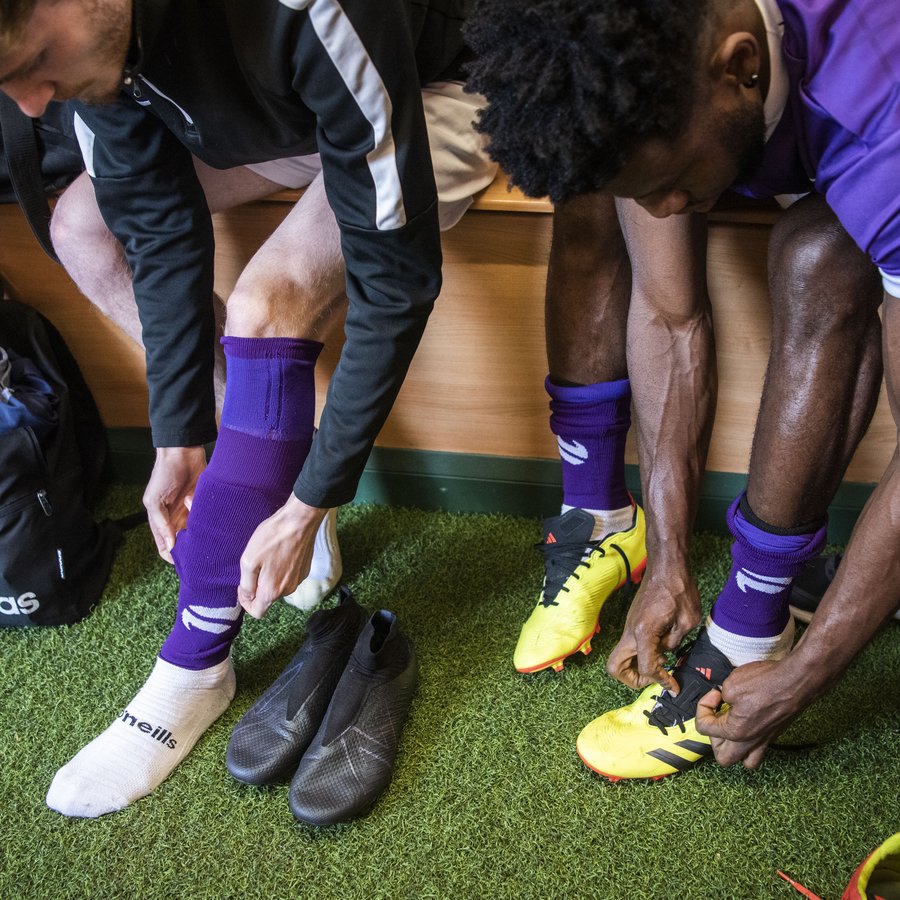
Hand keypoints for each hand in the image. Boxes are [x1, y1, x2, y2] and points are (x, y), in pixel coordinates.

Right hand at [143, 446, 206, 562]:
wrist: (183, 452)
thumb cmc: (164, 474)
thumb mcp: (155, 499)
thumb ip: (161, 523)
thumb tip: (170, 545)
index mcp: (161, 521)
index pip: (165, 546)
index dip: (172, 556)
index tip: (183, 563)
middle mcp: (176, 519)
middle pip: (183, 543)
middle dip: (191, 549)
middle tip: (202, 555)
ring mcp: (191, 512)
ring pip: (197, 533)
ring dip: (202, 536)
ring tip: (210, 540)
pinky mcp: (203, 505)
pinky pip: (208, 520)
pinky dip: (211, 524)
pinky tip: (216, 526)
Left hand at [238, 493, 325, 618]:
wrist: (300, 521)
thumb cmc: (272, 538)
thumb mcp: (249, 560)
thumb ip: (246, 584)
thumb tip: (248, 595)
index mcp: (272, 591)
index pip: (257, 612)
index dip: (246, 602)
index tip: (243, 585)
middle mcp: (288, 590)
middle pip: (268, 598)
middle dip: (258, 587)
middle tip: (254, 566)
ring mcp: (298, 580)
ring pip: (279, 587)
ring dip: (270, 577)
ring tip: (267, 557)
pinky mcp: (305, 569)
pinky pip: (288, 577)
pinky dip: (281, 570)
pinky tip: (279, 553)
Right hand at [606, 568, 700, 692]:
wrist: (666, 566)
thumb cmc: (679, 589)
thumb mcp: (687, 621)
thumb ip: (674, 642)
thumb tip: (665, 652)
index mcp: (644, 631)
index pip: (646, 667)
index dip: (661, 681)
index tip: (674, 686)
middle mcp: (630, 631)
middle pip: (615, 667)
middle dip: (633, 679)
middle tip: (654, 677)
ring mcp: (628, 626)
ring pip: (620, 657)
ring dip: (636, 667)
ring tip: (659, 663)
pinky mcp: (632, 622)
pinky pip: (630, 646)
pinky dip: (641, 654)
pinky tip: (660, 647)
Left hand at [695, 657, 807, 768]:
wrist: (796, 681)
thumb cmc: (767, 683)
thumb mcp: (731, 683)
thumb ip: (720, 697)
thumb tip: (724, 699)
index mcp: (735, 732)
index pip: (704, 728)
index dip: (703, 706)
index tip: (714, 694)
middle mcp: (750, 741)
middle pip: (723, 757)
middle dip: (715, 739)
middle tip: (717, 718)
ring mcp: (764, 740)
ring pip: (744, 760)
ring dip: (733, 748)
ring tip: (731, 727)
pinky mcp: (774, 733)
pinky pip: (759, 749)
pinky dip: (750, 742)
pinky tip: (748, 722)